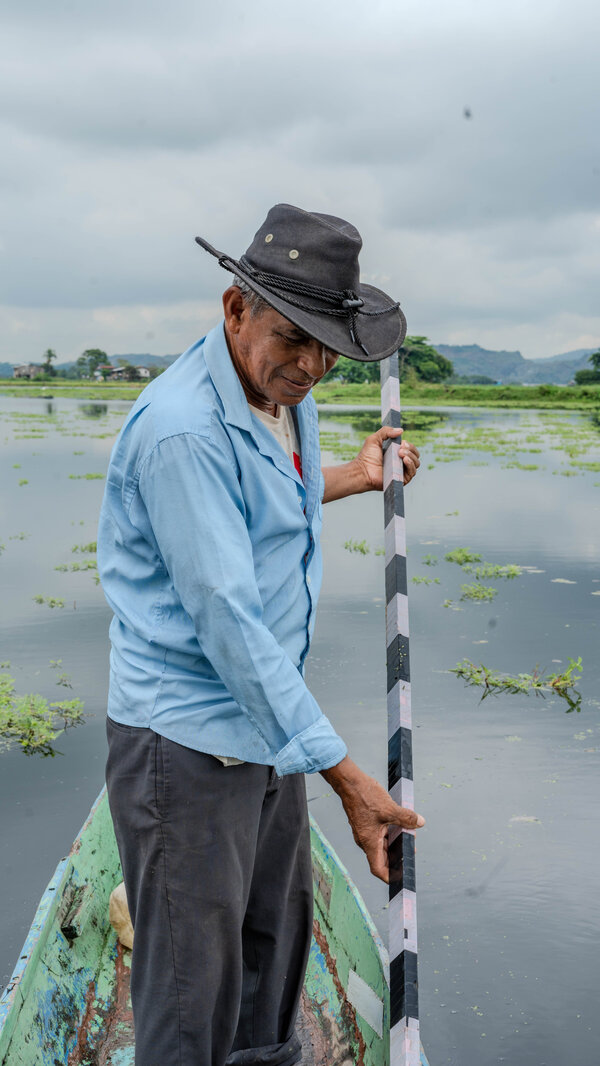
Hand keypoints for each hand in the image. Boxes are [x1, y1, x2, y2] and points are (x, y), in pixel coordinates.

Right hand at [321, 756, 424, 882]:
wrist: (349, 782)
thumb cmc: (364, 796)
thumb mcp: (390, 808)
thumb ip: (406, 818)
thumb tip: (420, 823)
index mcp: (369, 842)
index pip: (378, 869)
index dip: (390, 876)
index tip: (402, 877)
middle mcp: (365, 840)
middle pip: (381, 858)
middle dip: (396, 859)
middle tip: (410, 855)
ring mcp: (364, 832)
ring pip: (380, 846)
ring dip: (394, 845)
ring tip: (408, 839)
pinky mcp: (365, 824)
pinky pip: (378, 835)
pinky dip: (389, 835)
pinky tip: (399, 826)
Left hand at [353, 427, 419, 491]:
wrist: (362, 470)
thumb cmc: (366, 456)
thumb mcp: (375, 439)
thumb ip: (386, 431)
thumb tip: (401, 430)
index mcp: (396, 453)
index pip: (411, 449)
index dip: (409, 445)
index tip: (402, 442)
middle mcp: (401, 463)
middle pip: (416, 455)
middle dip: (411, 449)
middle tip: (401, 447)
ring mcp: (402, 472)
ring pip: (416, 463)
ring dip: (411, 456)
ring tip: (400, 453)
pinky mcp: (402, 480)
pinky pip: (412, 473)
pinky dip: (411, 465)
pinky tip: (405, 459)